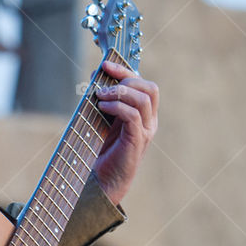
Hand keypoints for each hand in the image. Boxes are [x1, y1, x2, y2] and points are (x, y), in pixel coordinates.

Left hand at [92, 60, 158, 203]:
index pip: (143, 84)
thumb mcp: (100, 117)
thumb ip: (102, 98)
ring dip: (119, 93)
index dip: (125, 71)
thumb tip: (96, 74)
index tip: (105, 65)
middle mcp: (149, 121)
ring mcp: (146, 131)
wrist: (100, 180)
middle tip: (103, 85)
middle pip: (150, 88)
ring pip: (144, 100)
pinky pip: (134, 116)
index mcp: (143, 114)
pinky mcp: (137, 141)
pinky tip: (102, 107)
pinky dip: (117, 107)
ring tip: (99, 96)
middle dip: (126, 79)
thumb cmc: (100, 149)